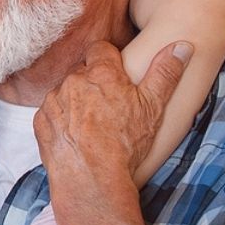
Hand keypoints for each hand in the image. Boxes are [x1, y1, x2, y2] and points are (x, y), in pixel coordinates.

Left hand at [35, 40, 189, 198]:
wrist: (92, 178)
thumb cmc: (126, 144)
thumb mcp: (153, 107)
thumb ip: (165, 73)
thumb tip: (183, 46)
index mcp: (102, 73)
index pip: (101, 49)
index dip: (109, 60)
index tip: (117, 74)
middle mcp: (73, 81)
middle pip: (82, 72)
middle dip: (93, 83)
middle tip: (108, 105)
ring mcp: (54, 100)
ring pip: (66, 92)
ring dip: (76, 101)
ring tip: (93, 125)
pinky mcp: (41, 120)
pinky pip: (51, 112)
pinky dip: (61, 120)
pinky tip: (76, 136)